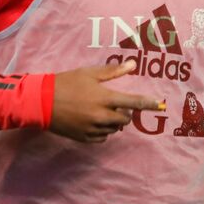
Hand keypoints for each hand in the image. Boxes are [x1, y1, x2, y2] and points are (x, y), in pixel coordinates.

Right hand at [49, 63, 164, 142]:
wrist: (41, 102)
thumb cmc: (66, 83)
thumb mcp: (89, 73)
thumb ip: (112, 72)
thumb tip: (132, 66)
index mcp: (104, 98)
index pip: (134, 102)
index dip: (149, 103)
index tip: (161, 105)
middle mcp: (101, 116)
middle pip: (125, 119)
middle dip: (124, 113)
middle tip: (114, 105)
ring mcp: (92, 129)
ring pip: (113, 129)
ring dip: (112, 122)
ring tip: (99, 111)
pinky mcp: (84, 138)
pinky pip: (101, 138)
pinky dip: (102, 131)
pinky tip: (92, 122)